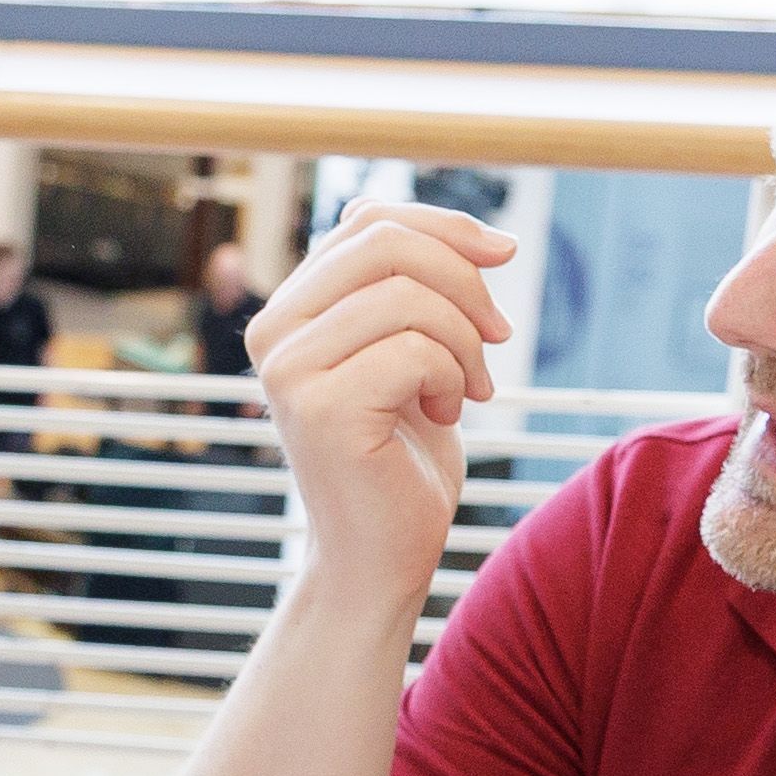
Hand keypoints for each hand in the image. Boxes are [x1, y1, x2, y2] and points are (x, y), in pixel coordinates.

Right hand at [246, 203, 516, 605]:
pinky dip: (452, 379)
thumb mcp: (408, 354)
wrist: (379, 556)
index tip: (502, 255)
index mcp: (289, 309)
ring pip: (409, 297)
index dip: (445, 225)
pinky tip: (444, 414)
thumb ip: (410, 292)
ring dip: (465, 343)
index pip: (368, 219)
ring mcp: (289, 370)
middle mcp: (273, 332)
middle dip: (465, 281)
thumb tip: (481, 235)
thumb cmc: (400, 459)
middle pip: (387, 244)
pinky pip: (415, 350)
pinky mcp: (319, 408)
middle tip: (497, 336)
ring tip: (468, 389)